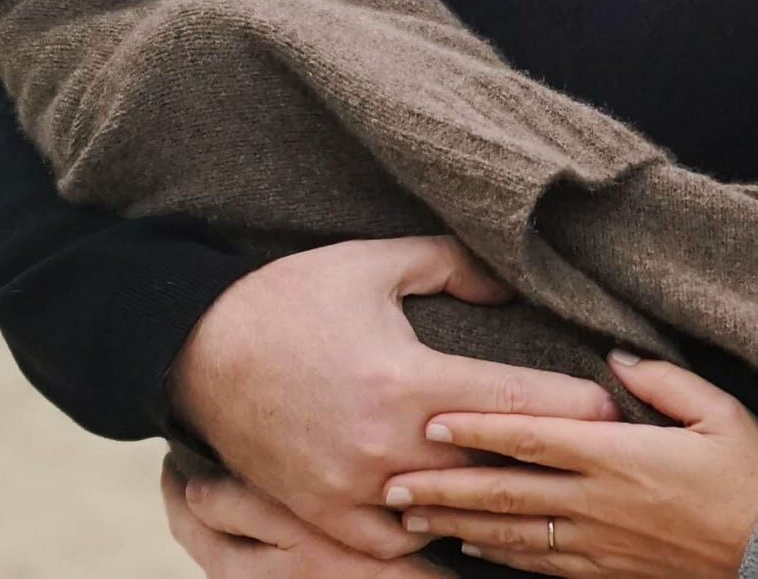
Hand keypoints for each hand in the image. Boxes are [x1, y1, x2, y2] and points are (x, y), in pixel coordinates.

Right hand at [170, 236, 616, 558]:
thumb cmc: (288, 299)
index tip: (609, 408)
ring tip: (530, 487)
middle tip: (586, 448)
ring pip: (454, 519)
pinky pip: (400, 546)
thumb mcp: (369, 263)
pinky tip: (454, 518)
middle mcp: (386, 447)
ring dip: (493, 503)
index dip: (572, 405)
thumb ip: (448, 265)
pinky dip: (434, 533)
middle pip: (496, 472)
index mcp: (403, 381)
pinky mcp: (326, 515)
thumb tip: (506, 284)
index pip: (515, 404)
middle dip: (546, 458)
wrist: (200, 350)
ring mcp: (356, 492)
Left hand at [386, 352, 757, 577]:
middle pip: (505, 492)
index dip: (477, 428)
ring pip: (514, 533)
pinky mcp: (608, 570)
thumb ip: (663, 380)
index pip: (530, 437)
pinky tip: (469, 545)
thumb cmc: (750, 481)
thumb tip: (614, 357)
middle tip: (393, 483)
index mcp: (616, 455)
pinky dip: (501, 555)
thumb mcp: (721, 415)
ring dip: (458, 523)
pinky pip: (543, 564)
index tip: (431, 422)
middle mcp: (596, 500)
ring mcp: (599, 542)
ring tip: (411, 516)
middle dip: (445, 487)